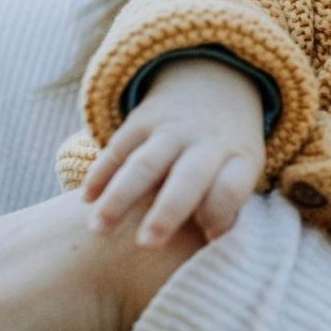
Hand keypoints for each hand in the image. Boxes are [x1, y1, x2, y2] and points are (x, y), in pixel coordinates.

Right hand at [83, 57, 267, 246]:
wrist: (214, 84)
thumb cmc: (227, 152)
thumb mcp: (243, 169)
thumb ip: (229, 205)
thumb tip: (211, 244)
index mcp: (239, 158)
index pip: (231, 187)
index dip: (221, 213)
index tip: (208, 238)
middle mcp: (206, 141)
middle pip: (188, 177)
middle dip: (167, 212)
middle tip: (146, 245)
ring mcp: (172, 129)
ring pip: (143, 164)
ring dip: (119, 197)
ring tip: (97, 229)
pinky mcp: (141, 120)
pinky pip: (118, 148)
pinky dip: (100, 173)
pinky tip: (86, 199)